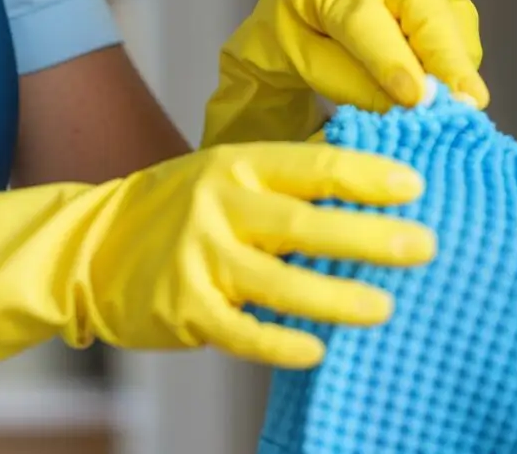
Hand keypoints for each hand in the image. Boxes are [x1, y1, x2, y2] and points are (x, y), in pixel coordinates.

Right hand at [70, 139, 434, 368]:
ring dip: (336, 297)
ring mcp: (200, 258)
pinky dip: (281, 343)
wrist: (91, 247)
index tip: (417, 187)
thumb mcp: (226, 175)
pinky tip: (318, 351)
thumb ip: (289, 179)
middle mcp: (219, 207)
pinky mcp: (185, 308)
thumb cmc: (180, 209)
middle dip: (369, 236)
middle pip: (304, 223)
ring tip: (385, 308)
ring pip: (279, 282)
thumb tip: (378, 178)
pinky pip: (242, 331)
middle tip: (425, 246)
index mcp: (237, 166)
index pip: (312, 167)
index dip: (367, 176)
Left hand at [202, 0, 486, 147]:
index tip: (415, 98)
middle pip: (426, 11)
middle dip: (448, 59)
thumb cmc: (299, 25)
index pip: (365, 22)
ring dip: (457, 65)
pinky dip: (458, 61)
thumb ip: (349, 81)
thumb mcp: (302, 57)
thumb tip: (406, 106)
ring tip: (447, 104)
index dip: (392, 61)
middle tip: (469, 103)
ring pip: (453, 20)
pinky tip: (440, 82)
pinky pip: (461, 29)